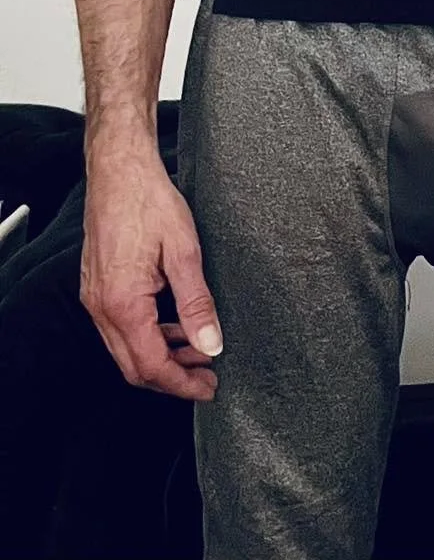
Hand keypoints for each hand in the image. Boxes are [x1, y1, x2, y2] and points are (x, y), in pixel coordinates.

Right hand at [81, 146, 222, 399]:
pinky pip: (121, 328)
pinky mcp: (97, 288)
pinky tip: (175, 326)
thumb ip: (197, 303)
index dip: (181, 384)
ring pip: (126, 349)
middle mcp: (102, 308)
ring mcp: (95, 299)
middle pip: (134, 366)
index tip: (208, 388)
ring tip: (199, 351)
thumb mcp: (184, 251)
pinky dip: (149, 335)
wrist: (120, 170)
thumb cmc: (150, 202)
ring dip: (162, 356)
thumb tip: (211, 343)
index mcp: (122, 303)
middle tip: (207, 378)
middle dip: (172, 377)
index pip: (151, 365)